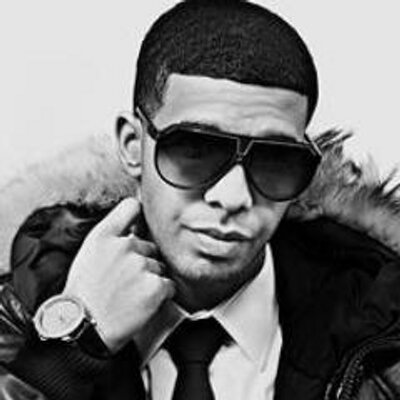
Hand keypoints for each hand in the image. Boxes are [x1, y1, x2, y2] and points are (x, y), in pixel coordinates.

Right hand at [62, 198, 174, 352]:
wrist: (85, 328)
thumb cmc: (85, 294)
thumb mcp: (88, 254)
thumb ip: (110, 236)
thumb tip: (132, 228)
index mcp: (104, 236)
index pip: (131, 207)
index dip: (137, 214)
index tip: (139, 224)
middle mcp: (125, 246)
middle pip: (150, 245)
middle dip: (143, 260)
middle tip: (124, 280)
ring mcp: (142, 265)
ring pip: (159, 266)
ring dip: (151, 279)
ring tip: (130, 294)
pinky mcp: (155, 286)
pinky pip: (169, 285)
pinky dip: (161, 294)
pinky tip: (142, 302)